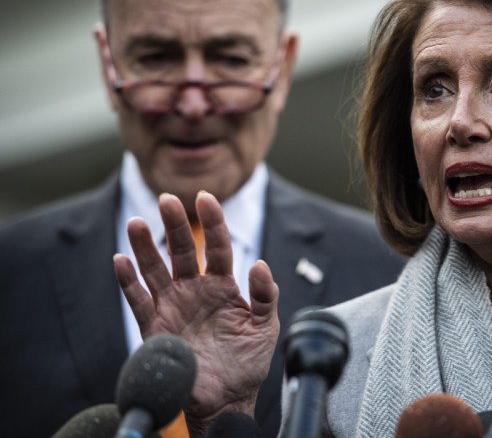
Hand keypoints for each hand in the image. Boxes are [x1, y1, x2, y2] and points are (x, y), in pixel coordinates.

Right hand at [114, 191, 279, 434]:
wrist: (227, 397)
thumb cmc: (248, 359)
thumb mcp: (265, 325)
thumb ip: (266, 295)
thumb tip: (261, 265)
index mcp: (223, 284)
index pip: (218, 246)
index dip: (213, 222)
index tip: (206, 198)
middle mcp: (195, 288)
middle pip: (183, 251)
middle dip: (175, 225)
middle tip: (167, 200)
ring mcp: (173, 304)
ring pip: (155, 269)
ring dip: (144, 246)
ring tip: (137, 222)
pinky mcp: (155, 325)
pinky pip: (138, 299)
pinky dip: (128, 281)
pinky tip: (121, 260)